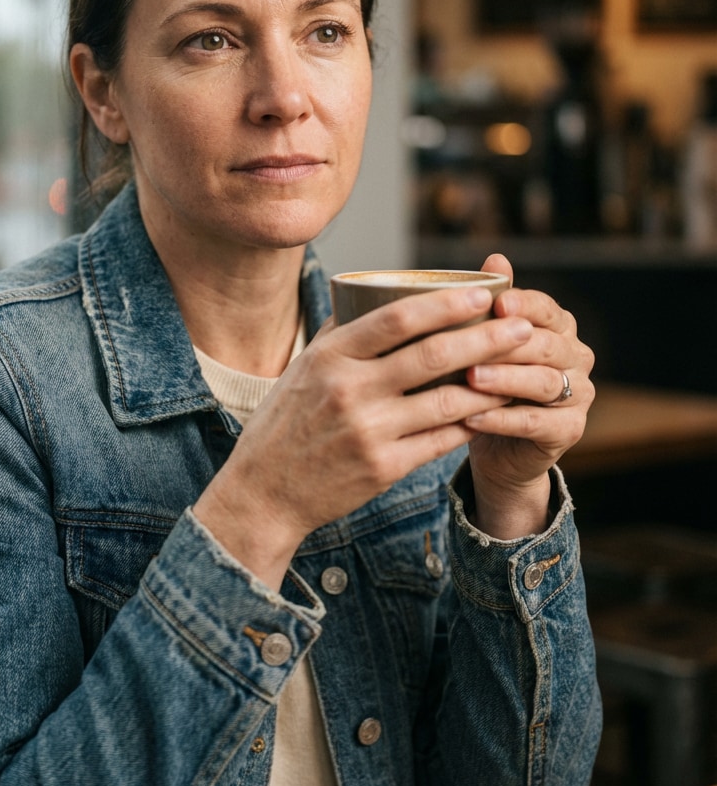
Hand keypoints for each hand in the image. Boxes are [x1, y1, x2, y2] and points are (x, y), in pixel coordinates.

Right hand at [194, 282, 535, 587]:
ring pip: (449, 400)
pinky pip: (442, 439)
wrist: (264, 492)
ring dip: (492, 383)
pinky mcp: (384, 467)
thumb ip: (340, 334)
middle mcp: (350, 390)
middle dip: (487, 338)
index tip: (483, 293)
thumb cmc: (285, 423)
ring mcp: (369, 431)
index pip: (397, 318)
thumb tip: (375, 295)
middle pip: (433, 356)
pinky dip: (472, 422)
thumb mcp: (302, 369)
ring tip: (521, 369)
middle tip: (522, 325)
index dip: (446, 303)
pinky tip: (494, 410)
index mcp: (330, 357)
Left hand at [463, 254, 595, 538]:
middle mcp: (576, 357)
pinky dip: (502, 420)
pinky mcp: (570, 430)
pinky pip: (536, 422)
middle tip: (472, 346)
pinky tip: (471, 419)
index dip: (523, 305)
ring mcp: (579, 395)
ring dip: (506, 380)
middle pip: (545, 345)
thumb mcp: (483, 344)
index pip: (545, 308)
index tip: (496, 305)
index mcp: (559, 327)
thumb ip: (493, 304)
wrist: (497, 446)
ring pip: (543, 383)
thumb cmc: (486, 384)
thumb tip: (496, 257)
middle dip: (507, 344)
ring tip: (471, 379)